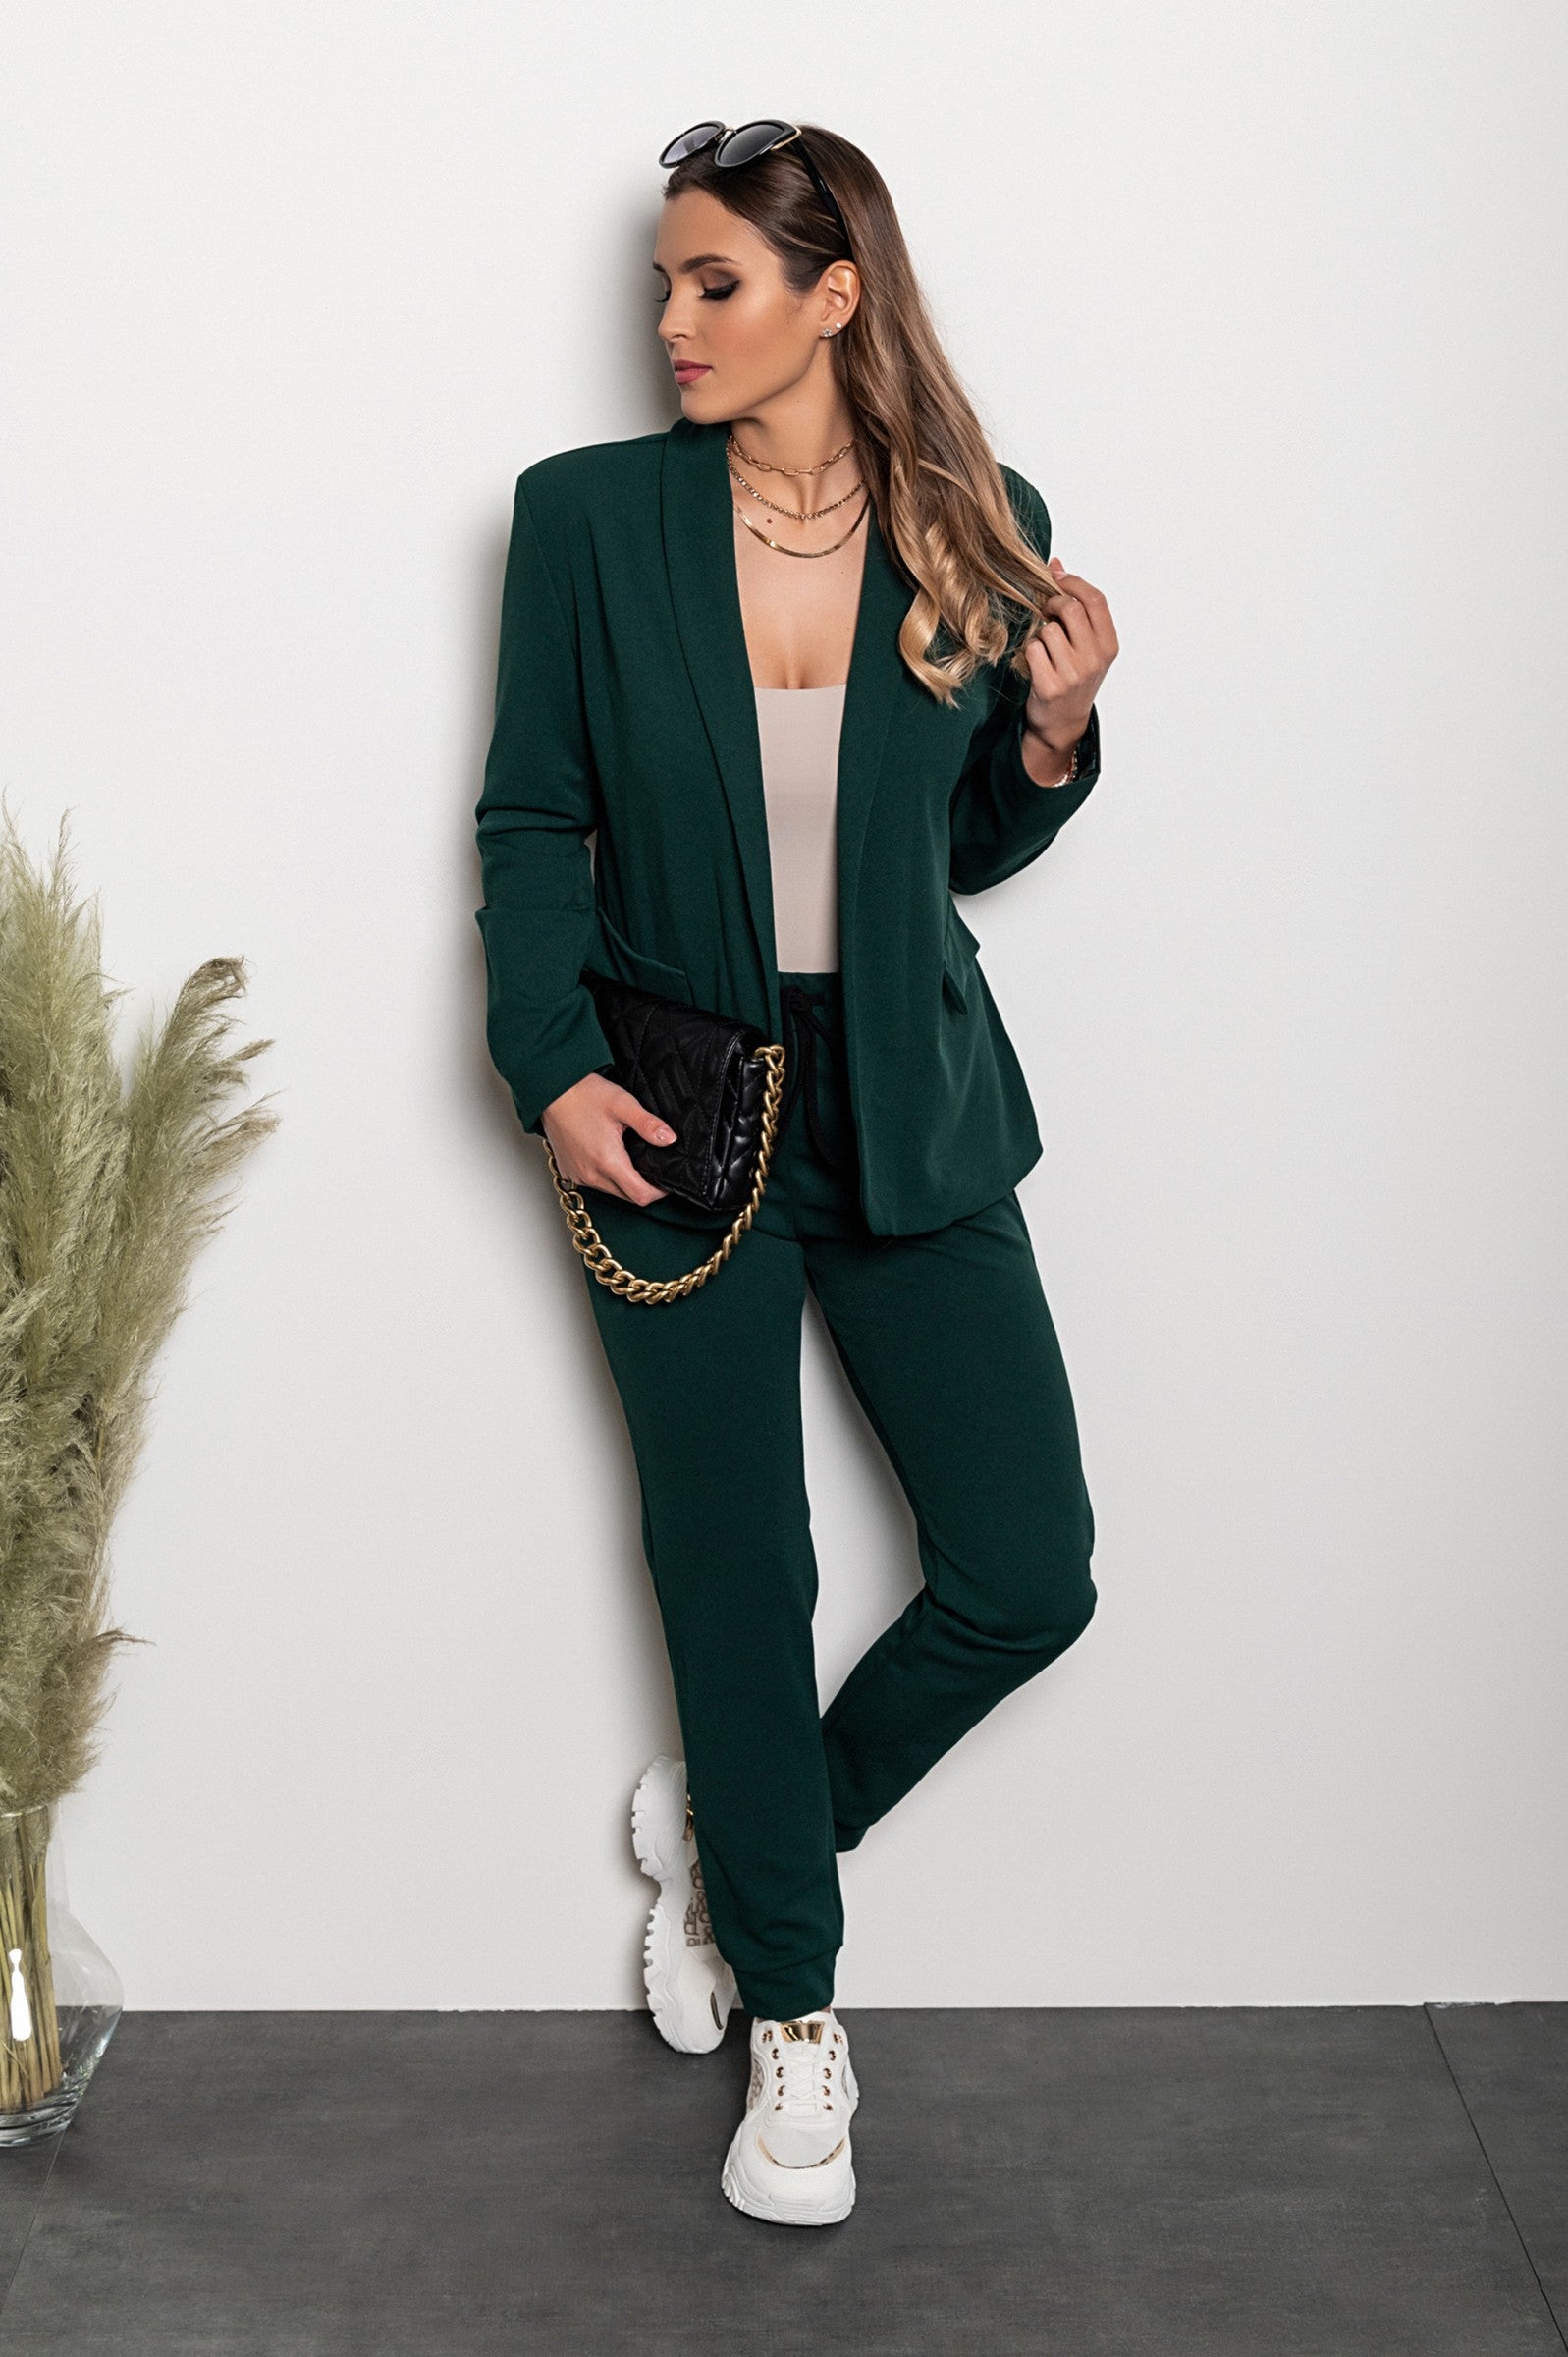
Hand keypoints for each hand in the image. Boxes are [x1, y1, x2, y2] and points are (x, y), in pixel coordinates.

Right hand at [541, 1071, 675, 1204]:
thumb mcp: (623, 1104)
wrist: (552, 1090)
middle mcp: (591, 1174)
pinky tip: (607, 1157)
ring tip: (629, 1158)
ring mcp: (577, 1175)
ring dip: (623, 1182)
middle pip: (627, 1196)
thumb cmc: (583, 1095)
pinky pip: (593, 1183)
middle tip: (651, 1168)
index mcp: (608, 1161)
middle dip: (643, 1187)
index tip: (666, 1182)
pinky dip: (604, 1176)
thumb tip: (669, 1139)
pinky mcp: (568, 1171)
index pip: (640, 1195)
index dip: (658, 1192)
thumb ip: (648, 1124)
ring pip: (610, 1191)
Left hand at [1019, 556, 1119, 781]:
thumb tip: (1056, 564)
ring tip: (1044, 648)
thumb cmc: (1073, 676)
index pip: (1095, 600)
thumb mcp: (1085, 644)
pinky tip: (1036, 664)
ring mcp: (1074, 675)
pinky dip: (1029, 652)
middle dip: (1052, 603)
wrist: (1062, 722)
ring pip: (1048, 630)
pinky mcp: (1050, 687)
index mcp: (1109, 646)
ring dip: (1040, 633)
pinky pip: (1032, 650)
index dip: (1072, 582)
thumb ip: (1077, 606)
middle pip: (1070, 609)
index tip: (1056, 577)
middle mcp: (1095, 660)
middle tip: (1045, 611)